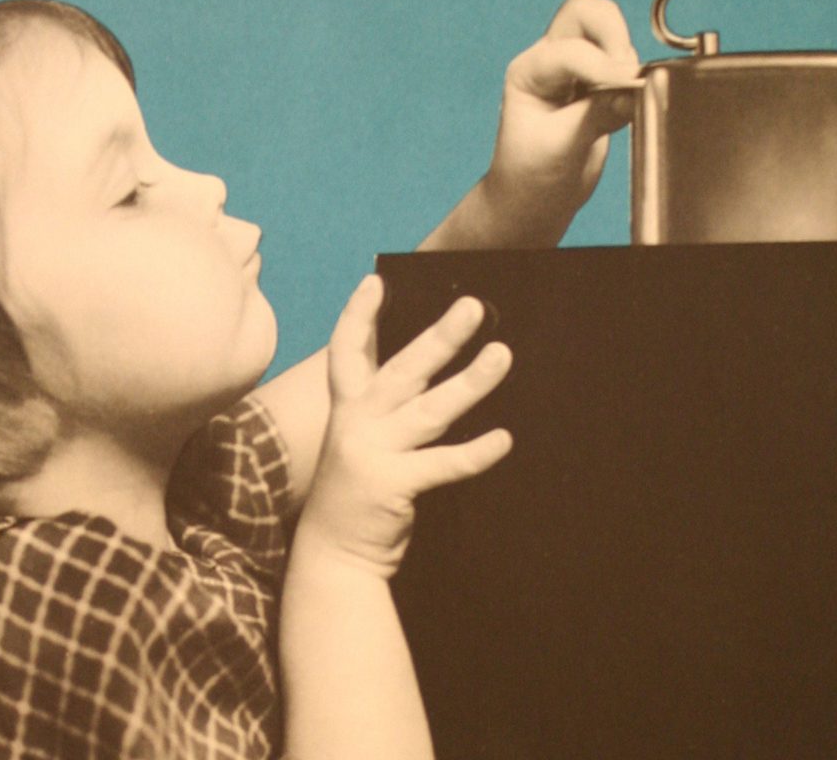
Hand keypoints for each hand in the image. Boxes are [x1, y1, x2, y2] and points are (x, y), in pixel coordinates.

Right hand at [296, 276, 511, 578]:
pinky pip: (442, 464)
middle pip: (403, 369)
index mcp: (348, 407)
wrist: (333, 554)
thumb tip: (424, 367)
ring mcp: (373, 452)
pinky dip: (475, 452)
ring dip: (471, 381)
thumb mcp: (356, 437)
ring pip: (430, 409)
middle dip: (440, 336)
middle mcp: (357, 422)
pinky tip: (503, 439)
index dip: (359, 314)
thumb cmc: (355, 489)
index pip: (347, 350)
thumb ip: (383, 405)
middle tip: (473, 306)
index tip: (377, 281)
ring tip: (503, 355)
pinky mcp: (393, 485)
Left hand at [485, 0, 638, 236]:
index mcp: (528, 71)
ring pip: (605, 27)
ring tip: (630, 88)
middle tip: (629, 70)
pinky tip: (634, 97)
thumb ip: (595, 115)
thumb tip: (634, 89)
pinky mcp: (600, 84)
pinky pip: (623, 58)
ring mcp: (575, 69)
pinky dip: (635, 68)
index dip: (602, 65)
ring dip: (625, 49)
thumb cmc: (531, 175)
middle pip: (584, 12)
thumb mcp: (559, 148)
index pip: (569, 50)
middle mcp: (549, 61)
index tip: (629, 87)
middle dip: (612, 30)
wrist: (534, 200)